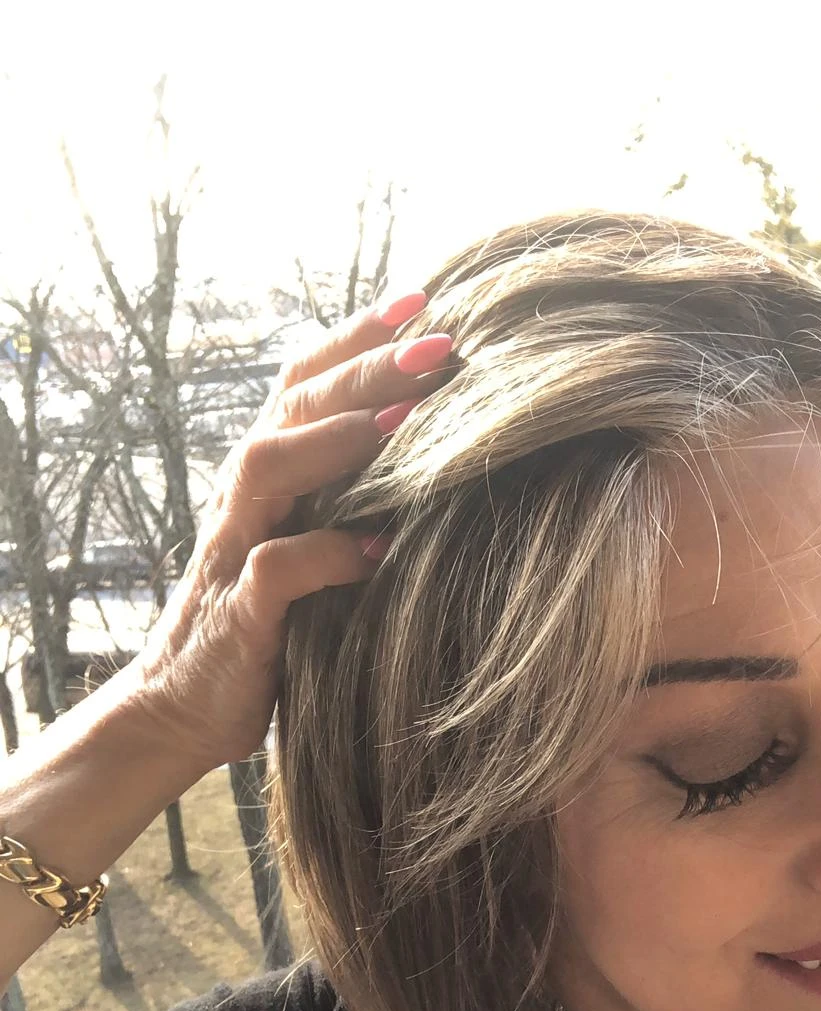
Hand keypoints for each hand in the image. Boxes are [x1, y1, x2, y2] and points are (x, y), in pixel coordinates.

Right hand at [129, 290, 452, 769]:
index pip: (305, 382)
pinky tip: (376, 551)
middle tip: (438, 340)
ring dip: (335, 439)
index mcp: (267, 474)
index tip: (423, 301)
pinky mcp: (239, 614)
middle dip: (366, 368)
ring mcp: (235, 550)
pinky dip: (321, 555)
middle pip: (295, 407)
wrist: (185, 704)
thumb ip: (346, 494)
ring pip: (270, 467)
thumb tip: (429, 446)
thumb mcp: (309, 541)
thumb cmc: (269, 618)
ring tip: (403, 417)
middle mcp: (244, 498)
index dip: (357, 337)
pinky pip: (273, 571)